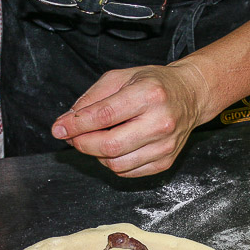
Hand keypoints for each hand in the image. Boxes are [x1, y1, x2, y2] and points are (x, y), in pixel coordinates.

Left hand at [50, 63, 208, 176]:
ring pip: (117, 164)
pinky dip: (113, 163)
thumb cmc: (153, 84)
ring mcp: (165, 145)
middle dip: (83, 144)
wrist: (190, 95)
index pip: (104, 116)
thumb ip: (92, 98)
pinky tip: (114, 148)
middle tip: (73, 137)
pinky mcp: (166, 161)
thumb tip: (67, 123)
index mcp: (149, 94)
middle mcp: (160, 121)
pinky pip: (128, 172)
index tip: (59, 129)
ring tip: (96, 140)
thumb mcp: (120, 77)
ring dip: (97, 155)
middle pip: (110, 145)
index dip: (76, 125)